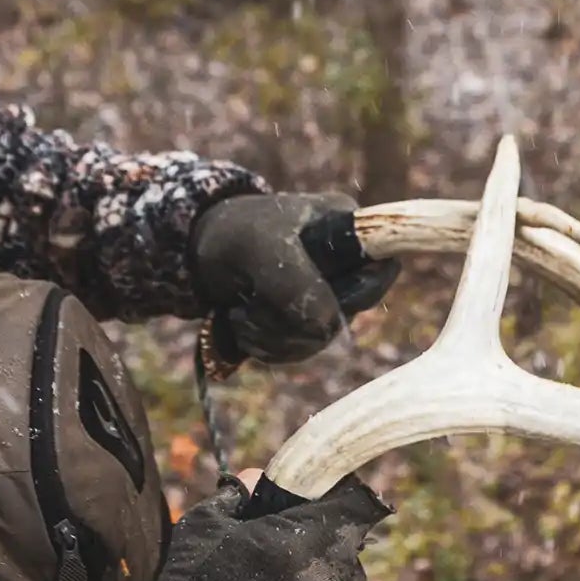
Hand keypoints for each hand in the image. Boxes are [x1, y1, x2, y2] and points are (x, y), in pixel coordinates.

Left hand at [190, 192, 399, 365]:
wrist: (196, 253)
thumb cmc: (233, 235)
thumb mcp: (260, 249)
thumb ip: (295, 283)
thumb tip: (328, 327)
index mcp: (348, 230)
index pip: (383, 268)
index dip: (358, 291)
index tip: (322, 294)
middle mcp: (344, 265)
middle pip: (346, 316)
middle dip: (295, 321)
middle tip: (254, 305)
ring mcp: (325, 294)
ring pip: (319, 340)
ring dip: (274, 337)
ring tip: (241, 314)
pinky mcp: (303, 320)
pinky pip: (299, 351)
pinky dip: (267, 347)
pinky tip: (243, 327)